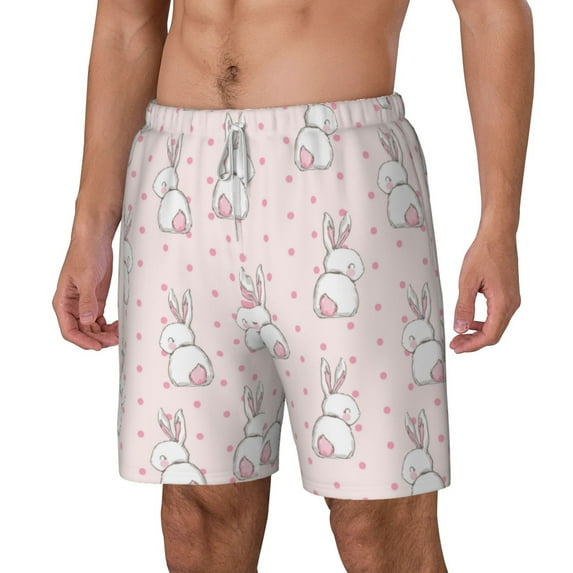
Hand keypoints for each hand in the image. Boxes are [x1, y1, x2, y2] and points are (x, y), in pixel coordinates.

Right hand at [53, 237, 118, 349]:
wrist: (94, 241)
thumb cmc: (84, 255)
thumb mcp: (86, 278)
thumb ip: (87, 301)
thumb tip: (86, 321)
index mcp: (63, 303)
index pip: (69, 330)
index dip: (82, 341)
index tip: (97, 346)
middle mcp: (72, 307)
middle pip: (83, 332)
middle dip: (98, 339)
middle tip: (115, 340)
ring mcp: (84, 305)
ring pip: (92, 329)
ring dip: (105, 334)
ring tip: (120, 335)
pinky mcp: (95, 301)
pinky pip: (100, 321)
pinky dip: (109, 326)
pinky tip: (119, 327)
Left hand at [450, 231, 520, 352]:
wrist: (498, 235)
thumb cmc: (484, 253)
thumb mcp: (467, 281)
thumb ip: (463, 307)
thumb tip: (460, 328)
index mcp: (503, 302)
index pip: (490, 335)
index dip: (472, 345)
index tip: (457, 347)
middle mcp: (512, 303)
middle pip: (494, 334)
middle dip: (474, 342)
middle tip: (455, 345)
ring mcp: (512, 299)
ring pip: (496, 325)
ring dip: (478, 333)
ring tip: (460, 335)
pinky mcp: (508, 294)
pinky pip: (497, 315)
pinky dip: (483, 322)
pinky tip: (470, 321)